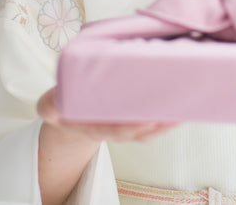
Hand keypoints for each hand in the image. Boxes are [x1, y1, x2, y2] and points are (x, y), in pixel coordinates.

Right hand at [36, 86, 177, 143]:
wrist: (70, 114)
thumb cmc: (63, 106)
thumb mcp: (50, 106)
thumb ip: (50, 106)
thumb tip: (52, 106)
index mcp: (95, 127)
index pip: (116, 131)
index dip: (131, 127)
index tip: (146, 120)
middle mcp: (114, 129)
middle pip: (140, 131)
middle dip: (158, 124)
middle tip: (174, 111)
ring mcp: (126, 125)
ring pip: (152, 127)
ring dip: (169, 120)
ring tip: (185, 106)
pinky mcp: (136, 117)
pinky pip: (156, 119)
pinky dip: (169, 115)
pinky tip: (183, 105)